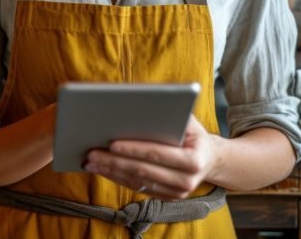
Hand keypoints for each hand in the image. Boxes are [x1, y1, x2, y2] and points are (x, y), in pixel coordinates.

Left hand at [83, 115, 219, 199]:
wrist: (209, 159)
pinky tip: (102, 169)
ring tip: (90, 161)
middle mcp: (187, 181)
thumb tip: (139, 103)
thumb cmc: (193, 133)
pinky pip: (137, 188)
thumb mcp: (188, 120)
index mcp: (194, 160)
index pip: (157, 154)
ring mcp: (176, 194)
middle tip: (91, 153)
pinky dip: (117, 178)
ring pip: (137, 182)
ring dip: (110, 171)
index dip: (133, 149)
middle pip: (142, 170)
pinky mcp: (165, 198)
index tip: (112, 143)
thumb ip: (170, 113)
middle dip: (114, 162)